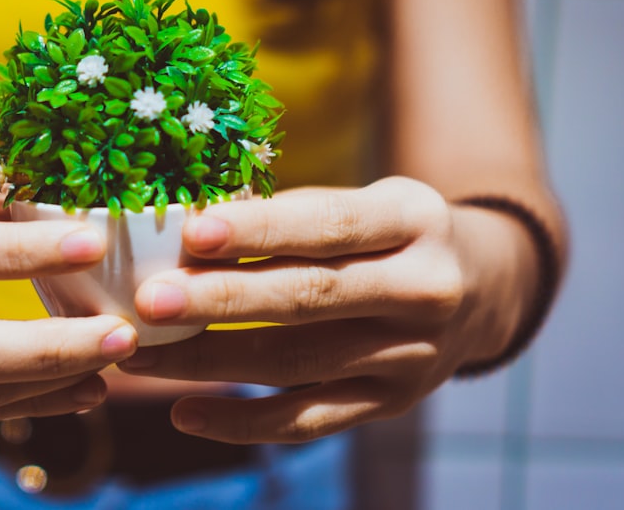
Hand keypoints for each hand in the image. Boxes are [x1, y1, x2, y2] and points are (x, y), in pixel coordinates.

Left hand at [120, 176, 528, 442]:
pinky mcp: (393, 403)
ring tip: (140, 354)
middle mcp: (422, 290)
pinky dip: (243, 422)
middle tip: (149, 301)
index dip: (260, 230)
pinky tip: (185, 413)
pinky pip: (310, 421)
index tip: (193, 233)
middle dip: (221, 301)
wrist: (483, 288)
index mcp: (413, 220)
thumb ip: (297, 215)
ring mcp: (411, 356)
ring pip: (298, 364)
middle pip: (309, 299)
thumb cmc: (394, 233)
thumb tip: (193, 232)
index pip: (329, 225)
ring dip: (210, 363)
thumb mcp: (368, 202)